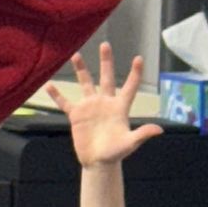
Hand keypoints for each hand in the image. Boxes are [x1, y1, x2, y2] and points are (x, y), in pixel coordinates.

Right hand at [45, 42, 162, 166]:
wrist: (98, 162)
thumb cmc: (116, 152)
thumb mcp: (130, 143)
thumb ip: (142, 134)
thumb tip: (159, 130)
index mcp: (119, 107)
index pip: (129, 87)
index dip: (135, 73)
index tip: (138, 58)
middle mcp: (105, 102)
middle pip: (106, 78)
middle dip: (106, 62)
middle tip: (105, 45)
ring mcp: (90, 107)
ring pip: (85, 84)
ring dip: (81, 70)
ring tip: (76, 55)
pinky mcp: (76, 115)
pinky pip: (65, 103)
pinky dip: (57, 95)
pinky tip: (48, 85)